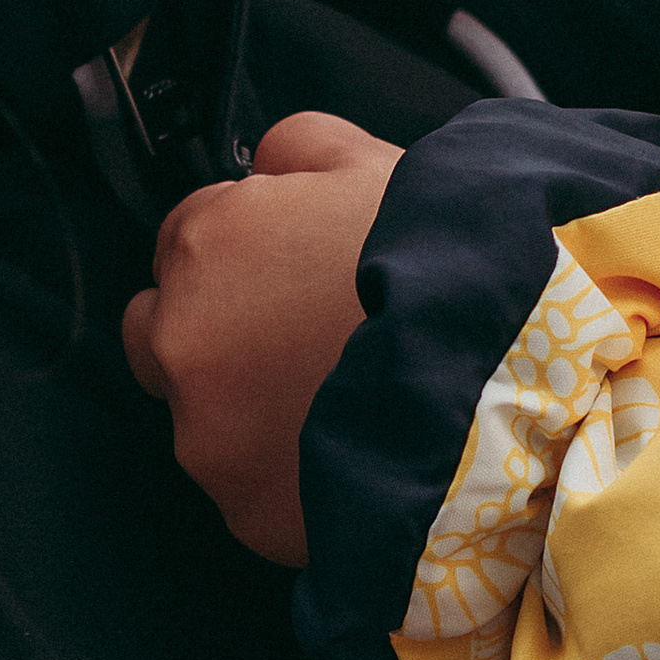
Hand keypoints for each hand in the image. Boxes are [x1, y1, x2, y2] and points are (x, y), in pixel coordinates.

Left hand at [122, 113, 399, 561]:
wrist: (496, 391)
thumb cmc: (441, 272)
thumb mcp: (375, 163)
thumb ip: (300, 149)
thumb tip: (272, 163)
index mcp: (206, 244)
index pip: (183, 237)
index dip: (243, 250)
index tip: (287, 270)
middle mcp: (182, 341)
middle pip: (163, 333)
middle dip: (215, 332)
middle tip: (298, 341)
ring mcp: (206, 435)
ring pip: (205, 418)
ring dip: (250, 410)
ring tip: (342, 406)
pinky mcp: (244, 510)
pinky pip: (251, 489)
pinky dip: (287, 477)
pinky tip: (352, 455)